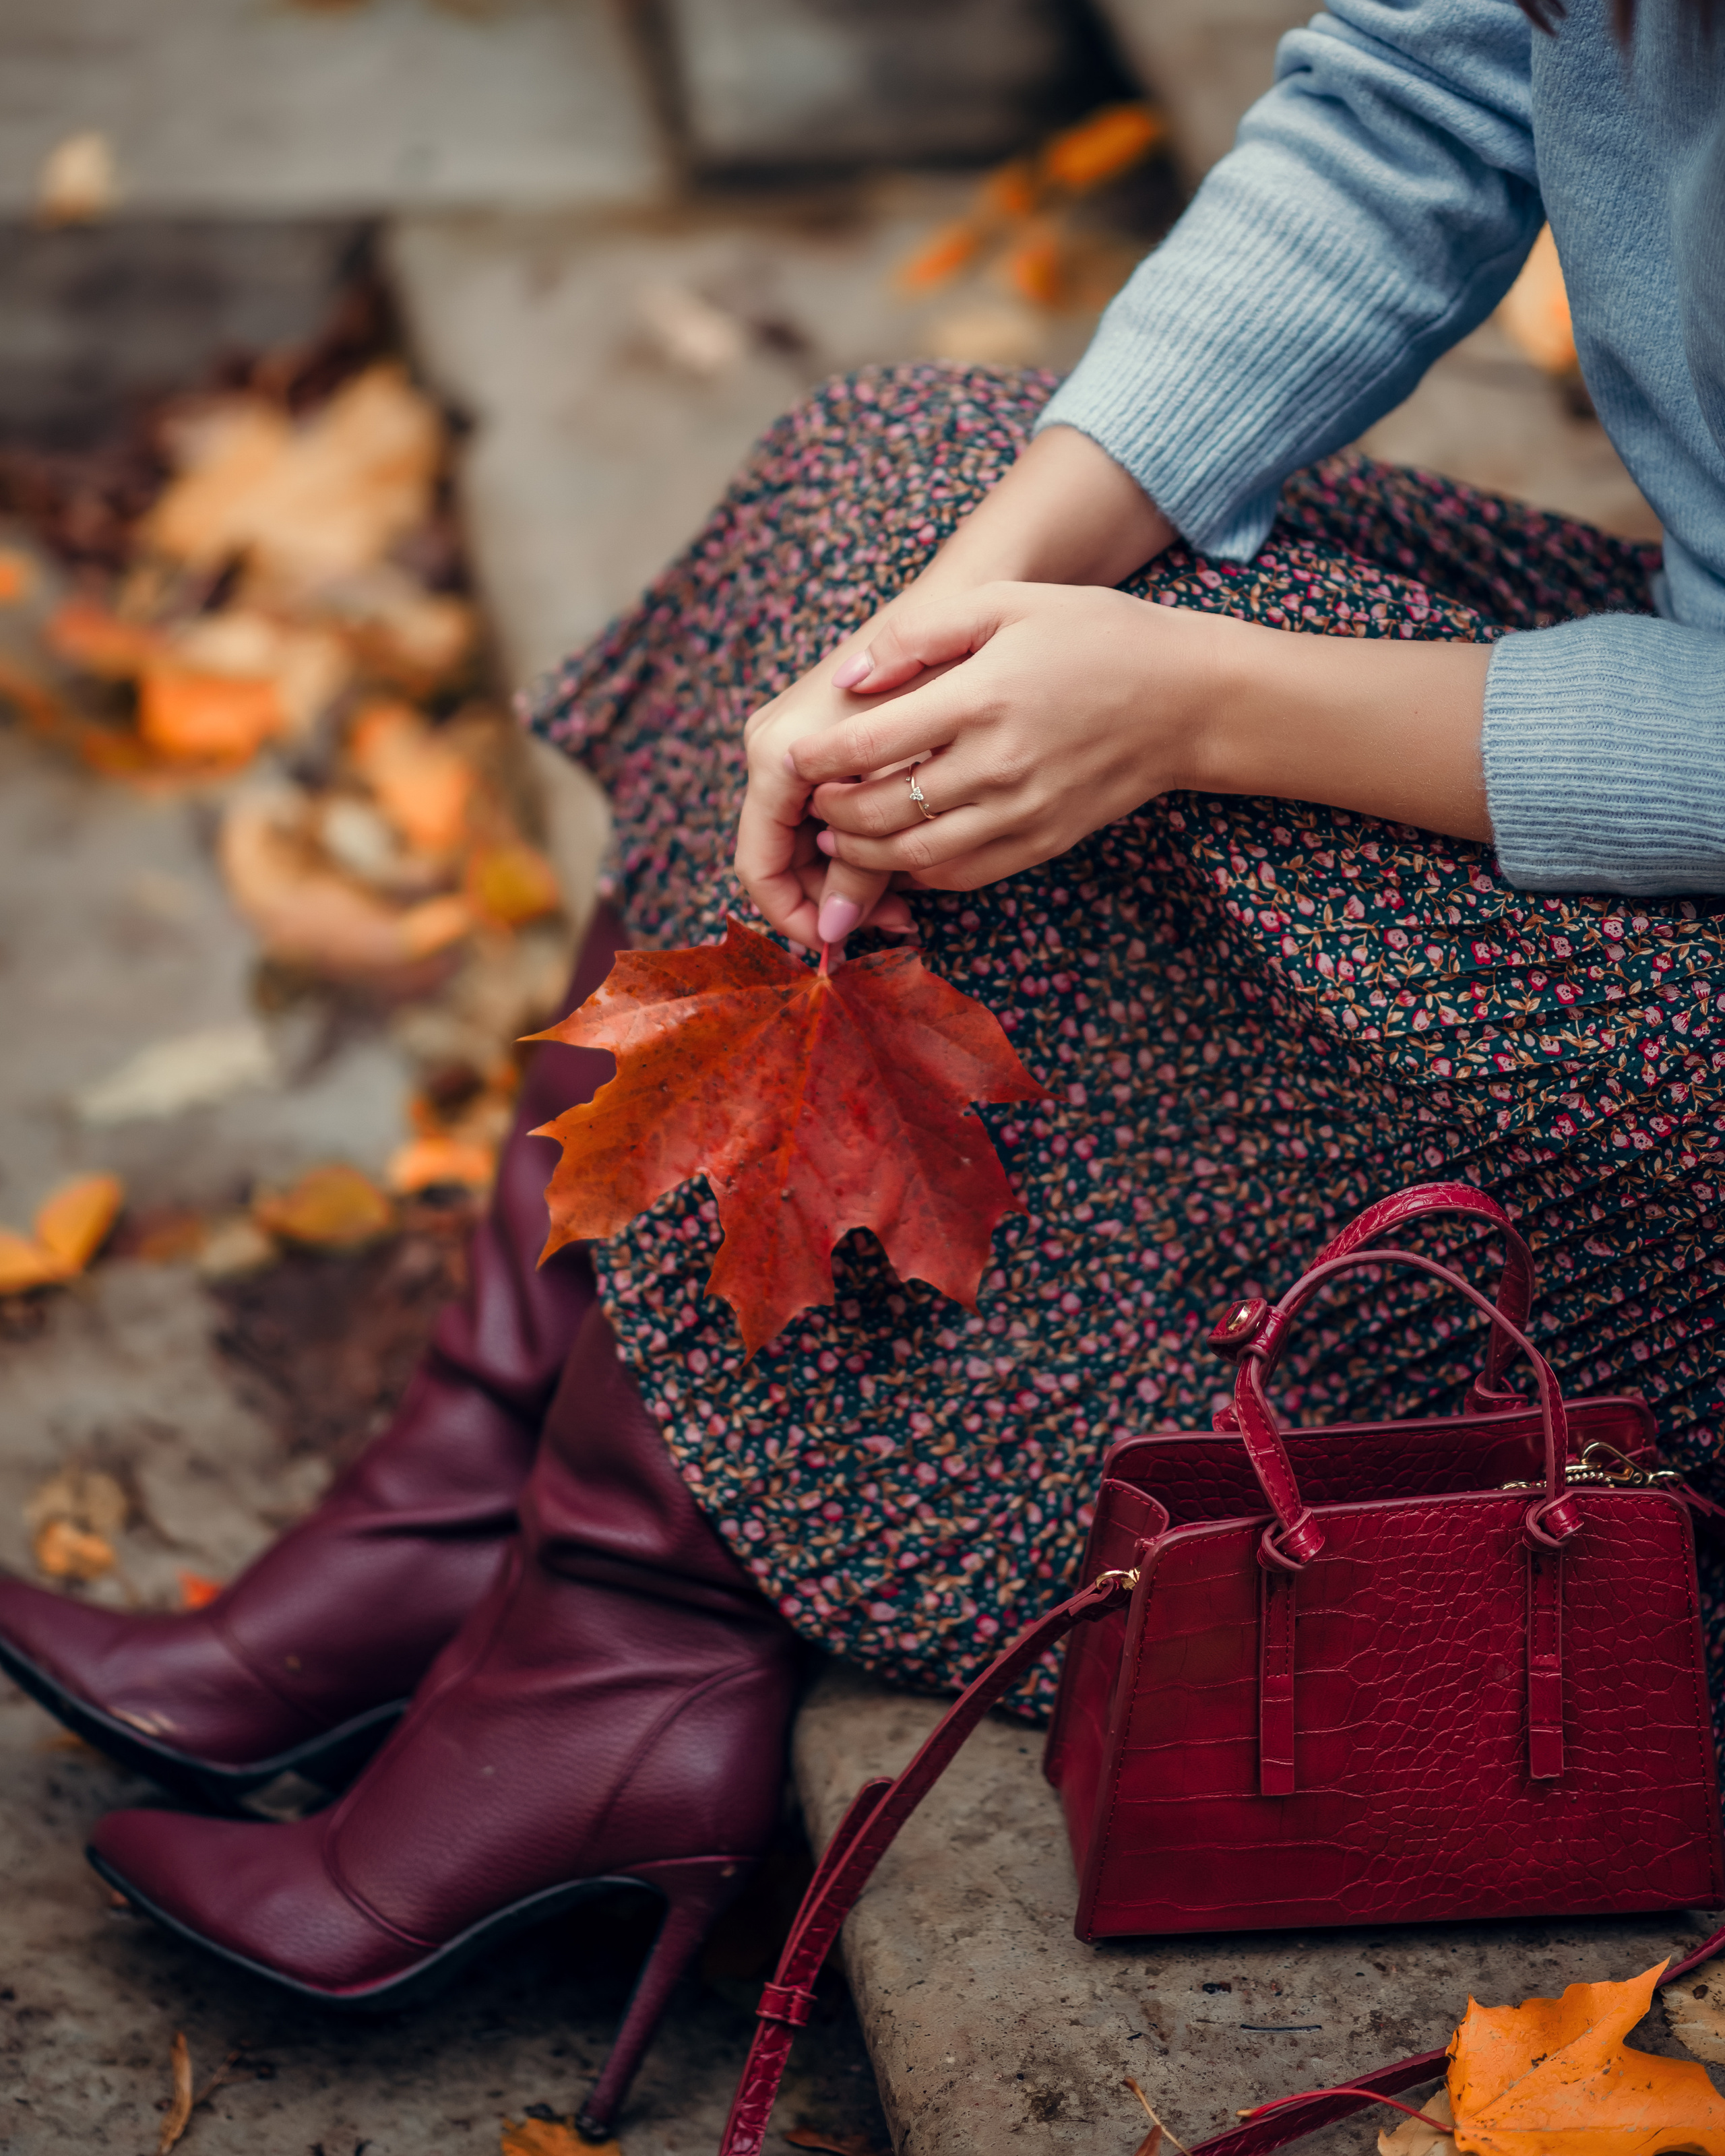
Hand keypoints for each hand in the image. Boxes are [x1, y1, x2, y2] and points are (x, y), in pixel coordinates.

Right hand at [735, 606, 924, 949]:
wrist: (956, 608)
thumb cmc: (930, 686)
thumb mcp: (896, 789)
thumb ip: (860, 864)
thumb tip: (832, 936)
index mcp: (777, 755)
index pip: (757, 865)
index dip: (791, 916)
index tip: (837, 948)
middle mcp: (774, 751)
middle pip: (784, 857)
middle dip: (831, 901)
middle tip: (896, 924)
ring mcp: (799, 748)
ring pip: (809, 840)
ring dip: (850, 878)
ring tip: (909, 900)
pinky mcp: (826, 746)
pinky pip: (828, 813)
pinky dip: (861, 846)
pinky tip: (909, 861)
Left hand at [793, 580, 1494, 893]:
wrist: (1189, 699)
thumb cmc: (1097, 636)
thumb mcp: (1010, 602)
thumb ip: (921, 633)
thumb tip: (848, 679)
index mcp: (983, 698)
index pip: (868, 745)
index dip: (818, 761)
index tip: (796, 759)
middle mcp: (998, 764)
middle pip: (880, 811)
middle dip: (830, 814)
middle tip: (811, 802)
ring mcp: (1022, 812)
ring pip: (913, 854)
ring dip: (862, 853)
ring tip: (839, 834)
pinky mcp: (1042, 842)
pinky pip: (960, 873)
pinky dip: (916, 870)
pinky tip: (898, 852)